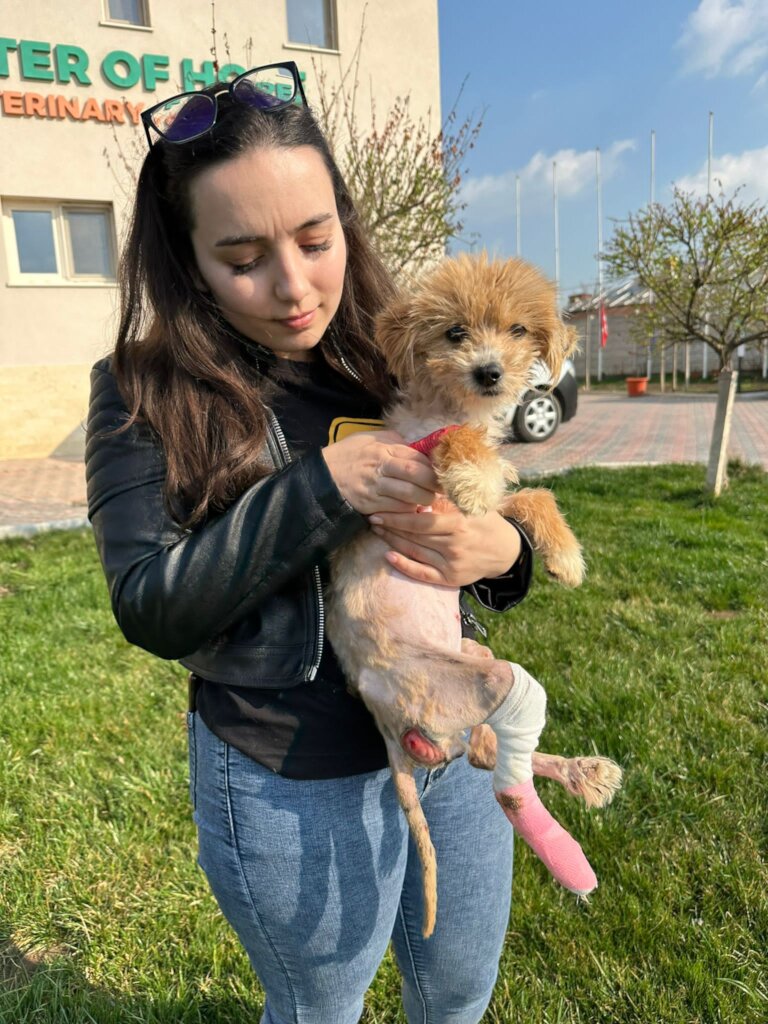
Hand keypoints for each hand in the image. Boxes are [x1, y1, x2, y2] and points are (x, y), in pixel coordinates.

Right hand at [322, 430, 437, 514]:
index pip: (417, 458)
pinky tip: (412, 507)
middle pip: (417, 476)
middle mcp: (380, 468)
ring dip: (424, 500)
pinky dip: (408, 510)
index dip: (434, 467)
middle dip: (434, 484)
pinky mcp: (371, 505)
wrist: (323, 477)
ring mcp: (375, 489)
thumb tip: (419, 449)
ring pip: (409, 497)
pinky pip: (397, 510)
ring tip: (429, 499)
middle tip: (443, 488)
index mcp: (383, 449)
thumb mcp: (370, 439)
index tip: (444, 473)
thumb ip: (395, 442)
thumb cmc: (349, 455)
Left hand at [368, 507, 521, 585]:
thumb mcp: (472, 505)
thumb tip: (420, 484)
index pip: (421, 520)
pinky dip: (405, 566)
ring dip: (393, 542)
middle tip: (372, 518)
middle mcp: (454, 545)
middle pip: (414, 536)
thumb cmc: (485, 521)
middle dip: (390, 527)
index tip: (380, 510)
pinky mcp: (451, 578)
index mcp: (459, 524)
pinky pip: (423, 574)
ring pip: (415, 552)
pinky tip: (388, 557)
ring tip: (377, 532)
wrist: (505, 551)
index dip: (398, 516)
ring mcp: (452, 563)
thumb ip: (448, 499)